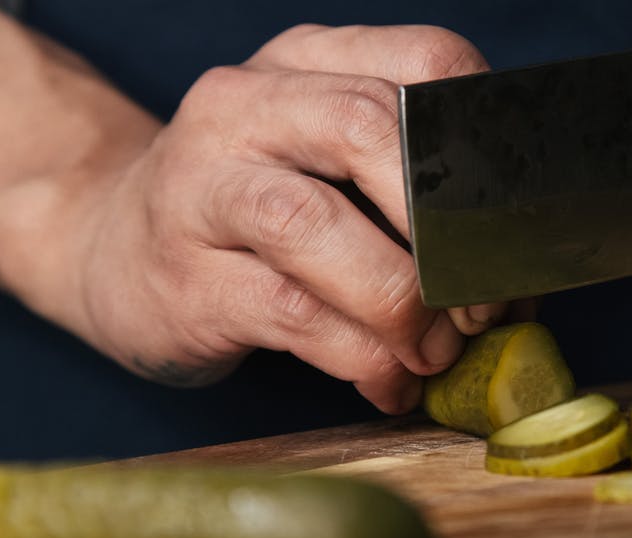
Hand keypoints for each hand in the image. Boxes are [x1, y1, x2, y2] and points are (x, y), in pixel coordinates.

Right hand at [66, 25, 505, 412]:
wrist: (109, 248)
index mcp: (309, 63)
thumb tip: (521, 277)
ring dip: (402, 301)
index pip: (428, 62)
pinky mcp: (185, 278)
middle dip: (447, 229)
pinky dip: (363, 358)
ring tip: (434, 351)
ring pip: (316, 223)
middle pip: (372, 128)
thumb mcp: (333, 168)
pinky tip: (388, 382)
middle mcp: (247, 106)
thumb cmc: (256, 216)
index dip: (490, 152)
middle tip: (482, 302)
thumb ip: (417, 194)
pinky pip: (293, 314)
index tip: (517, 232)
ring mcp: (202, 186)